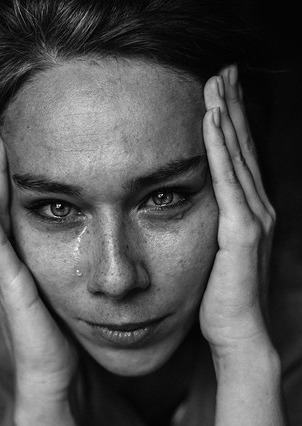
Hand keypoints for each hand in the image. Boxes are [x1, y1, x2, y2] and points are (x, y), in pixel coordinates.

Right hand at [0, 124, 77, 405]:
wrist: (58, 380)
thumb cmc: (66, 339)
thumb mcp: (68, 293)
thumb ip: (73, 266)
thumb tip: (100, 239)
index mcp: (21, 264)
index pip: (12, 209)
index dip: (9, 173)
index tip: (14, 136)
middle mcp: (5, 265)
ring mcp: (3, 276)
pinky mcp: (9, 290)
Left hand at [199, 66, 275, 357]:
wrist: (237, 333)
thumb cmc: (221, 300)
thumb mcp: (215, 256)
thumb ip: (211, 230)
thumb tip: (189, 213)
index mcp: (249, 214)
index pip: (239, 159)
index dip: (232, 124)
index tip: (220, 92)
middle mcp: (258, 209)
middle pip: (244, 148)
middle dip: (234, 107)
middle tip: (224, 70)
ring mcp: (254, 218)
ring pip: (238, 156)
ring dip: (228, 116)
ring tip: (217, 80)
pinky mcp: (242, 231)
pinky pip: (228, 180)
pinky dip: (220, 147)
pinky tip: (210, 118)